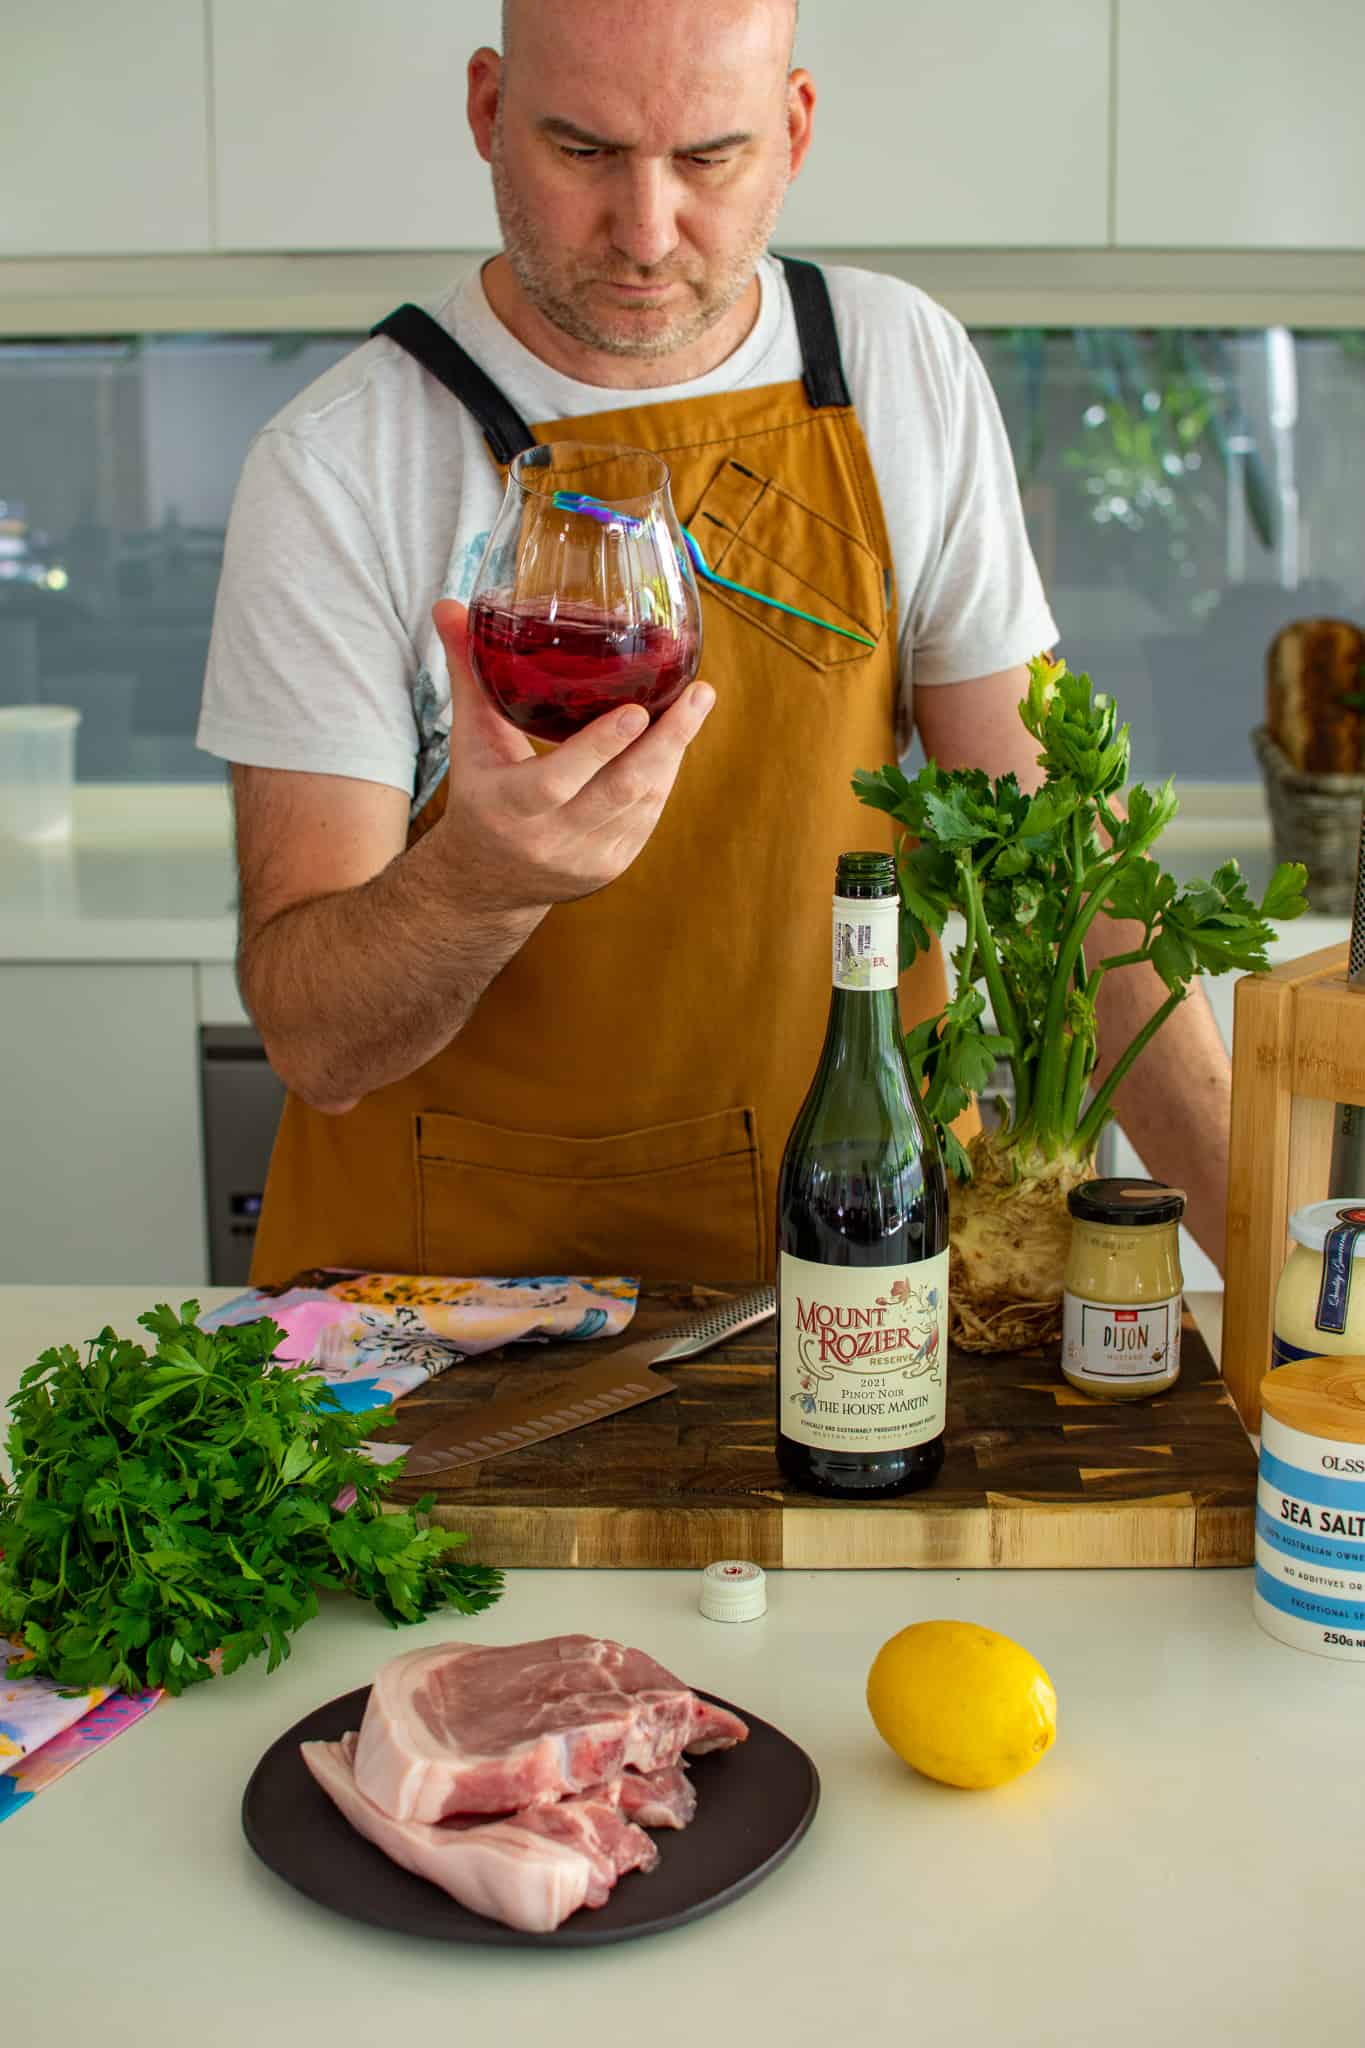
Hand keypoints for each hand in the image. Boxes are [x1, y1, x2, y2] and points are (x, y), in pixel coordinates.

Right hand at [429, 599, 715, 913]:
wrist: (486, 885)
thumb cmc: (481, 796)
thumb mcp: (469, 740)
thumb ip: (468, 673)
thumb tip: (448, 605)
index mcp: (508, 807)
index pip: (557, 781)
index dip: (599, 748)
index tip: (637, 711)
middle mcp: (551, 839)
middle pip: (621, 790)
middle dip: (668, 741)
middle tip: (698, 693)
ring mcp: (587, 858)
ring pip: (643, 801)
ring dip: (674, 751)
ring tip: (697, 702)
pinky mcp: (612, 866)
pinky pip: (649, 815)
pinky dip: (665, 774)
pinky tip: (678, 739)